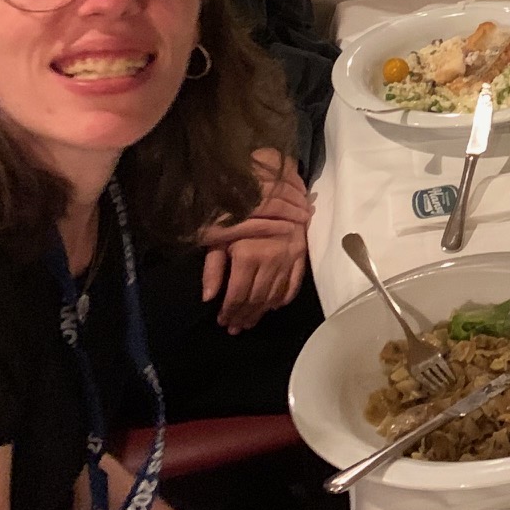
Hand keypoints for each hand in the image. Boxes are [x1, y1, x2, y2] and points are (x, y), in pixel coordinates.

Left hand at [199, 150, 310, 332]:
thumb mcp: (218, 234)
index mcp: (248, 254)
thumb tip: (208, 298)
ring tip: (252, 321)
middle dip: (245, 316)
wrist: (270, 182)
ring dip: (263, 311)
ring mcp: (289, 255)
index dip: (229, 312)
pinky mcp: (301, 251)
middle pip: (257, 298)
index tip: (223, 322)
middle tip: (236, 327)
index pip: (238, 294)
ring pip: (275, 293)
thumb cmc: (236, 205)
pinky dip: (285, 296)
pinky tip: (275, 305)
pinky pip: (295, 281)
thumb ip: (213, 267)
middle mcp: (270, 257)